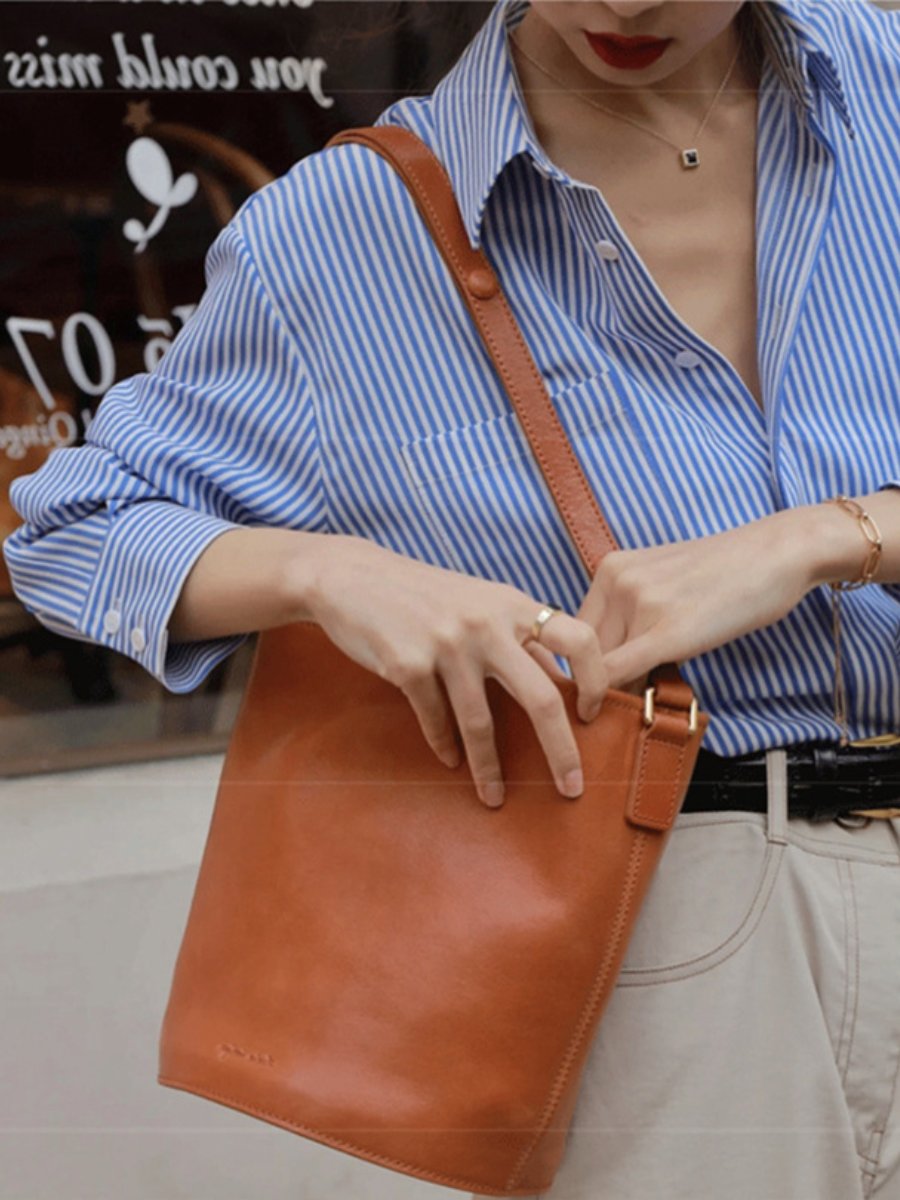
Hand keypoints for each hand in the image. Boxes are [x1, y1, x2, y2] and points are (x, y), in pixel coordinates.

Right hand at [296, 535, 610, 807]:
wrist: (352, 576)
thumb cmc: (424, 595)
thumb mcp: (480, 602)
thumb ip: (520, 637)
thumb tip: (563, 684)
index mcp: (512, 605)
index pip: (580, 639)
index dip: (595, 680)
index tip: (590, 716)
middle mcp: (486, 623)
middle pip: (541, 697)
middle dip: (561, 751)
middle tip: (572, 788)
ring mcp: (446, 644)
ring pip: (480, 722)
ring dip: (490, 768)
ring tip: (494, 797)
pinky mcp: (407, 664)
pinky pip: (435, 719)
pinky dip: (444, 745)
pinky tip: (450, 760)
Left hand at [576, 507, 821, 689]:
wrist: (777, 552)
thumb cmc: (728, 571)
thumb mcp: (664, 582)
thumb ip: (632, 614)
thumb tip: (613, 665)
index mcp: (610, 568)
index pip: (574, 632)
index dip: (580, 666)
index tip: (591, 691)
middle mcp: (616, 581)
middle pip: (583, 652)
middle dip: (594, 684)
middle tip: (612, 707)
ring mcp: (640, 603)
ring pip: (602, 667)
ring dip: (615, 693)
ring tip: (637, 704)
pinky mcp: (667, 630)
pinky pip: (620, 670)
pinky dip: (612, 697)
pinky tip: (622, 712)